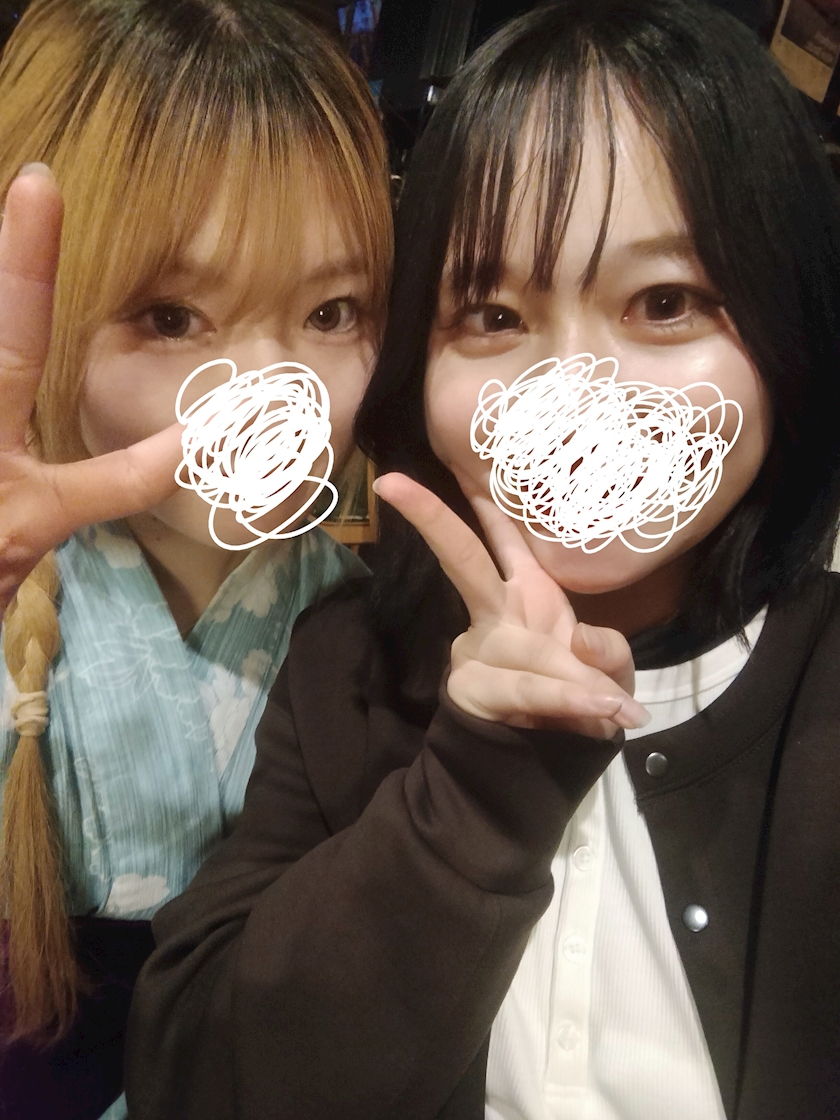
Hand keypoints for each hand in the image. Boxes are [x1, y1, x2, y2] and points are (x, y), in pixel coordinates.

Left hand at [0, 166, 182, 613]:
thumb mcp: (43, 520)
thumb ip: (120, 477)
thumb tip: (197, 442)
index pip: (17, 317)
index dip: (29, 247)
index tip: (39, 177)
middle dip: (10, 260)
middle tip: (29, 197)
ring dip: (14, 298)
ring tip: (29, 245)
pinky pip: (5, 382)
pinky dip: (15, 353)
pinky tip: (23, 396)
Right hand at [373, 473, 648, 738]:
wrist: (545, 764)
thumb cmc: (580, 700)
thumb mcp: (608, 667)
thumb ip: (606, 649)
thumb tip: (575, 641)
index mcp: (526, 595)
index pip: (501, 540)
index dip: (484, 503)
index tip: (458, 456)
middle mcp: (495, 615)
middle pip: (463, 560)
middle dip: (434, 521)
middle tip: (394, 484)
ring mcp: (479, 652)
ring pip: (526, 650)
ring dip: (576, 682)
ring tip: (618, 706)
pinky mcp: (472, 691)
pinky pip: (528, 690)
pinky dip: (570, 700)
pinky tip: (607, 710)